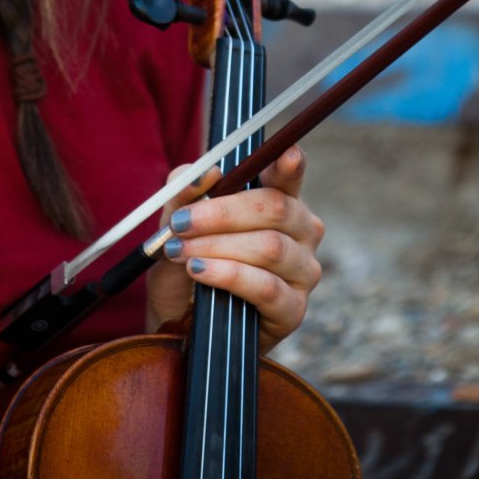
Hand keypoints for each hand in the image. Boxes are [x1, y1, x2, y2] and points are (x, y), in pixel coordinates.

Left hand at [144, 146, 323, 353]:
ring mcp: (303, 272)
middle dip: (223, 213)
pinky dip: (228, 276)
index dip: (290, 165)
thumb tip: (207, 174)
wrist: (178, 324)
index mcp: (281, 202)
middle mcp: (302, 233)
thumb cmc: (185, 267)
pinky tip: (200, 273)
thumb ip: (184, 193)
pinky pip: (266, 287)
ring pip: (270, 248)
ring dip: (218, 247)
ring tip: (181, 253)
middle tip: (182, 223)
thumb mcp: (176, 225)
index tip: (286, 154)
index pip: (290, 176)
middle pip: (276, 209)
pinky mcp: (293, 310)